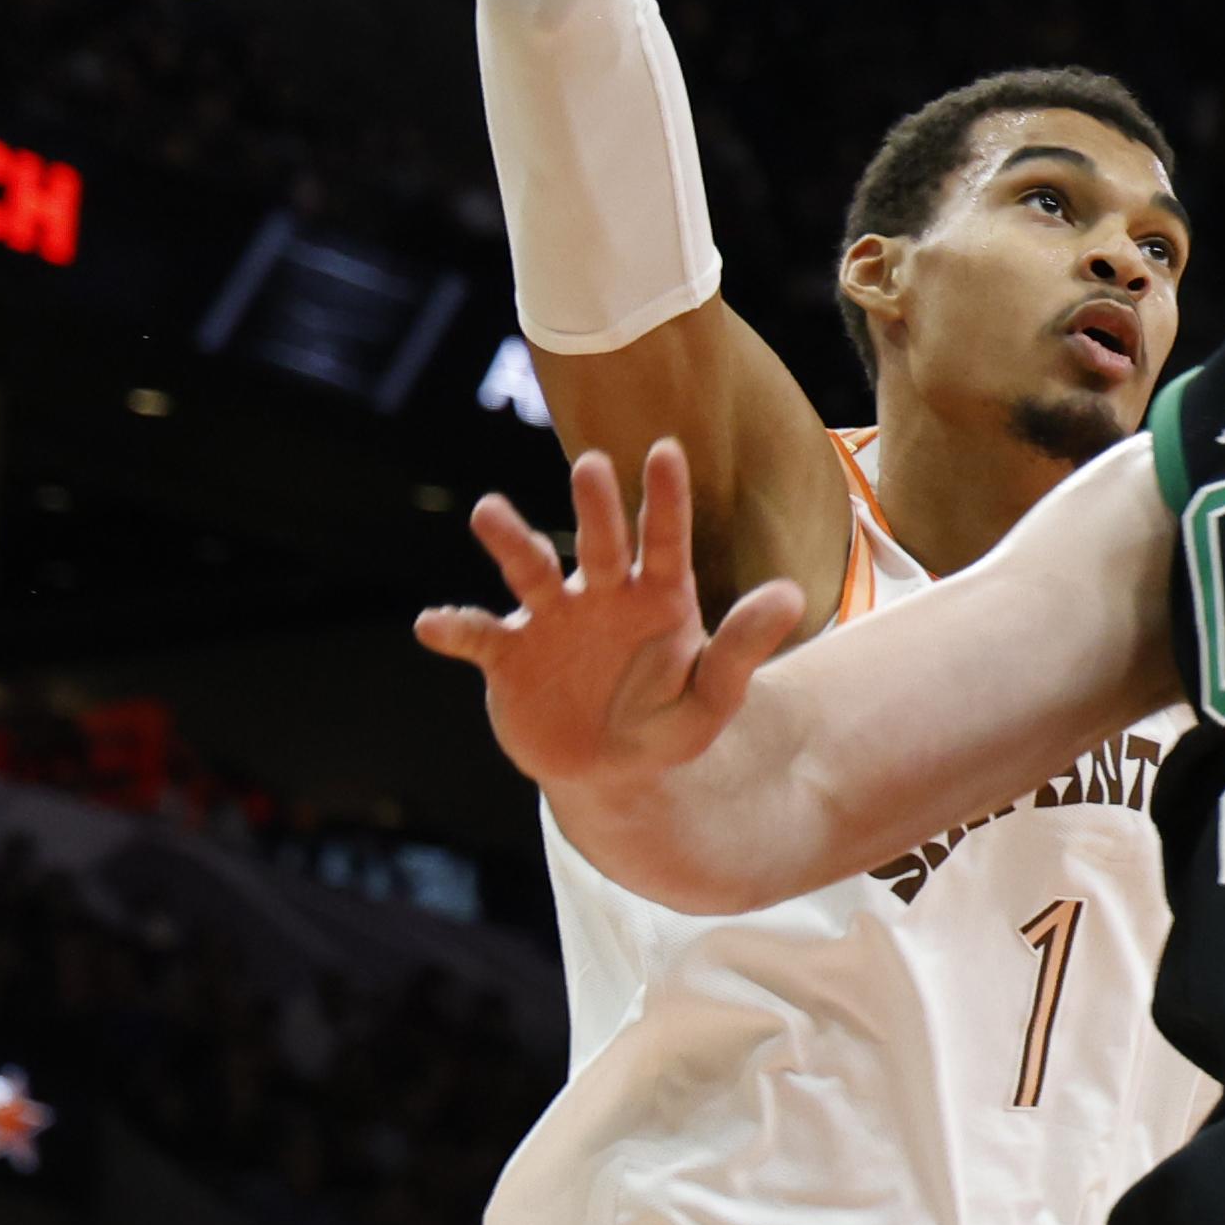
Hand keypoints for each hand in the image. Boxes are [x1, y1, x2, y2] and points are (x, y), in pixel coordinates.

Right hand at [414, 439, 803, 793]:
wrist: (607, 774)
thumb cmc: (665, 724)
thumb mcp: (710, 700)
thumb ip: (742, 650)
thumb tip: (792, 593)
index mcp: (656, 595)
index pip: (665, 538)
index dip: (665, 498)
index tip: (666, 450)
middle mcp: (601, 593)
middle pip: (597, 541)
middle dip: (594, 505)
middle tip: (592, 464)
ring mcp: (551, 620)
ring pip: (528, 569)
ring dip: (510, 540)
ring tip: (488, 511)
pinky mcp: (508, 657)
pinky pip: (479, 636)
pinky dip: (456, 628)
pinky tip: (433, 624)